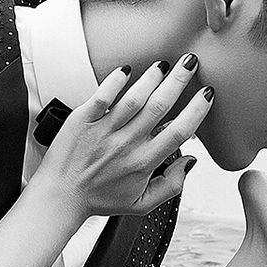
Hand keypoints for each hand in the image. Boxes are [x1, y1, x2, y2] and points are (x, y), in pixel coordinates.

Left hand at [34, 59, 208, 216]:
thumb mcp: (141, 204)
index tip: (206, 94)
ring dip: (152, 77)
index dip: (196, 111)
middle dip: (179, 81)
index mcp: (144, 162)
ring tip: (164, 64)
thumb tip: (190, 161)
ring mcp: (104, 131)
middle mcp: (126, 144)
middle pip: (159, 107)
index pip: (178, 132)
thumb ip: (171, 186)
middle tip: (191, 63)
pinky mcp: (83, 120)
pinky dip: (114, 81)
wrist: (60, 197)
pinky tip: (126, 70)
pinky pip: (102, 96)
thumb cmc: (99, 199)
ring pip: (133, 98)